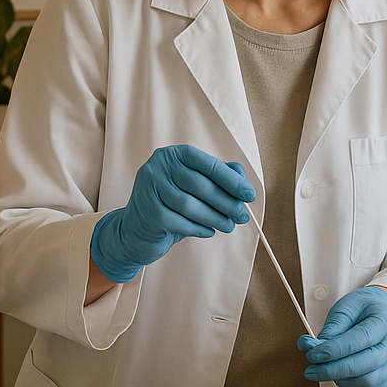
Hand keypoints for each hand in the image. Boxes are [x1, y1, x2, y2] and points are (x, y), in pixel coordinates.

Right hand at [90, 144, 255, 281]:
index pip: (208, 164)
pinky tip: (209, 231)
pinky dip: (200, 229)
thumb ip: (217, 177)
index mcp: (173, 155)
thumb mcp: (193, 188)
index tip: (250, 195)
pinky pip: (182, 223)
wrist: (135, 230)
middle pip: (201, 186)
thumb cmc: (171, 204)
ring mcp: (149, 189)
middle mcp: (157, 167)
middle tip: (243, 216)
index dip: (232, 180)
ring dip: (216, 218)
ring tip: (229, 226)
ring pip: (192, 206)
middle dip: (227, 203)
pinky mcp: (148, 213)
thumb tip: (241, 174)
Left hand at [298, 285, 386, 386]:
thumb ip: (332, 327)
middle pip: (368, 363)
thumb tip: (311, 348)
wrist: (386, 310)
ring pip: (372, 381)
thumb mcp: (346, 306)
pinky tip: (339, 376)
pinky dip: (353, 385)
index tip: (312, 355)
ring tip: (324, 371)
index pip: (361, 338)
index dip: (335, 350)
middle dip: (335, 370)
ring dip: (343, 380)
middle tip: (311, 370)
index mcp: (385, 318)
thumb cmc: (364, 307)